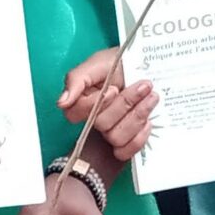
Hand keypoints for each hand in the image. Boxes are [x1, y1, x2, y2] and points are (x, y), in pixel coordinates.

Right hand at [58, 48, 156, 163]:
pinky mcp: (128, 141)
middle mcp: (94, 119)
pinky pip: (127, 151)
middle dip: (125, 103)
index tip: (114, 88)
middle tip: (144, 86)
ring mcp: (111, 132)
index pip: (76, 114)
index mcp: (82, 101)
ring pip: (116, 138)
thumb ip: (76, 79)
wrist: (147, 65)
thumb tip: (62, 103)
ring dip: (137, 116)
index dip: (97, 103)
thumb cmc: (120, 63)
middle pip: (101, 125)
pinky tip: (149, 120)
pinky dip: (140, 137)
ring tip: (151, 97)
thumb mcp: (98, 63)